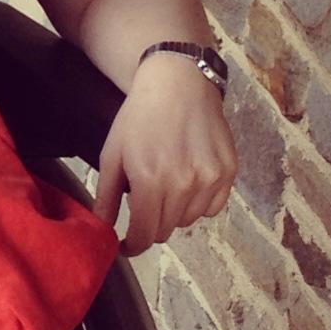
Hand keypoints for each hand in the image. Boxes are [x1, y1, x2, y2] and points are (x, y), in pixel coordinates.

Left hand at [92, 54, 237, 254]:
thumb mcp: (113, 154)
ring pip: (188, 220)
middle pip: (166, 230)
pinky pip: (212, 207)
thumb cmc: (140, 117)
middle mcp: (183, 183)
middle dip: (150, 225)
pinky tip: (188, 181)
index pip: (144, 234)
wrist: (178, 83)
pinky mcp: (228, 171)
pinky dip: (198, 203)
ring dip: (174, 213)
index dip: (133, 245)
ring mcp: (210, 178)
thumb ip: (106, 196)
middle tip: (143, 206)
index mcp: (150, 180)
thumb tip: (102, 230)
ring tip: (166, 185)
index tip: (127, 245)